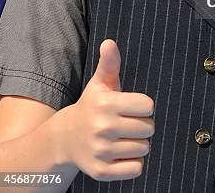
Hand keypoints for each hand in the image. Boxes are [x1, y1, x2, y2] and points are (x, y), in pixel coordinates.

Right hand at [61, 39, 154, 180]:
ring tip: (122, 137)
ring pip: (144, 148)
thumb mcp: (100, 83)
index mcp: (106, 103)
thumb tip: (109, 42)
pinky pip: (136, 168)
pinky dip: (132, 162)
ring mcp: (101, 151)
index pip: (148, 105)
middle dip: (142, 125)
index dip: (143, 105)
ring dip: (137, 143)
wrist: (66, 138)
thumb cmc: (92, 106)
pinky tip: (119, 153)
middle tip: (126, 122)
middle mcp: (102, 127)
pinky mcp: (101, 171)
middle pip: (149, 128)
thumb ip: (109, 62)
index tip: (130, 106)